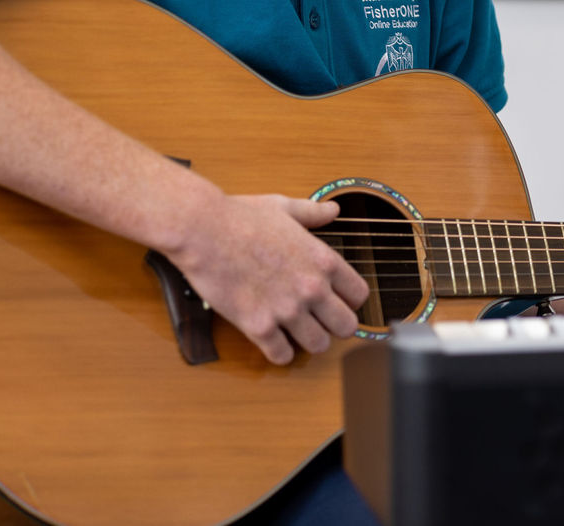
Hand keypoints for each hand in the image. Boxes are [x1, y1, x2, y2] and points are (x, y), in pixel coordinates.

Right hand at [166, 193, 370, 364]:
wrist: (203, 230)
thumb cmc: (241, 217)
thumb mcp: (285, 208)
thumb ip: (313, 213)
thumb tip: (332, 210)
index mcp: (324, 261)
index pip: (360, 295)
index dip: (351, 301)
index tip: (340, 302)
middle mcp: (312, 288)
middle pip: (346, 326)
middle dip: (337, 327)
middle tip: (322, 323)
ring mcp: (287, 310)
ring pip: (318, 346)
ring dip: (309, 342)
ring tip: (298, 334)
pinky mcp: (258, 326)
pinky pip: (281, 355)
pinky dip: (279, 353)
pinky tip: (275, 343)